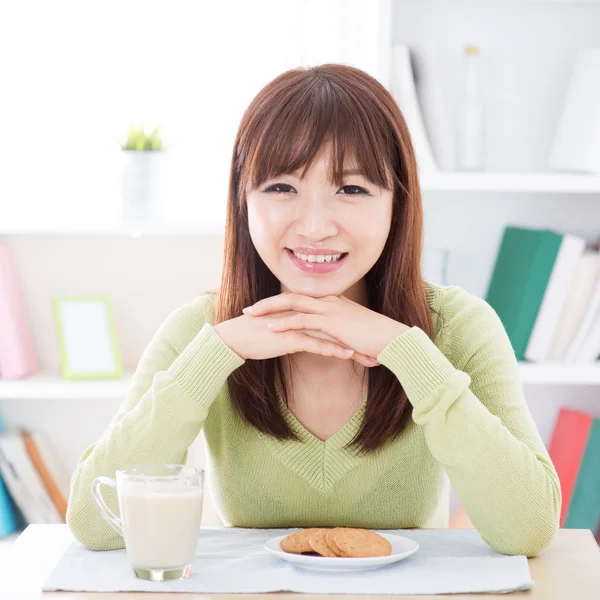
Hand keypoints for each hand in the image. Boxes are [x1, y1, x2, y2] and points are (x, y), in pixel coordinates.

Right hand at [213, 311, 377, 364]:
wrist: (235, 338)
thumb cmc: (257, 337)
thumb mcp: (283, 335)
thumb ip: (298, 334)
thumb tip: (309, 341)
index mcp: (304, 314)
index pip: (334, 324)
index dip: (352, 334)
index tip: (369, 345)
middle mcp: (304, 316)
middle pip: (338, 328)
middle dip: (359, 341)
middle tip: (378, 351)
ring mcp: (298, 325)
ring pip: (332, 336)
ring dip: (353, 347)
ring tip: (371, 357)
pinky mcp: (290, 336)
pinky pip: (316, 343)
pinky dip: (333, 349)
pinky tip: (348, 355)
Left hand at [242, 293, 409, 359]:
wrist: (392, 339)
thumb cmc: (375, 339)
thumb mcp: (353, 332)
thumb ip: (338, 332)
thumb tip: (329, 340)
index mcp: (333, 301)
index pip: (301, 298)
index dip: (281, 303)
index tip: (264, 309)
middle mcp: (330, 301)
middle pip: (292, 296)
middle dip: (268, 302)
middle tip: (249, 308)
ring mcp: (330, 309)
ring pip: (293, 303)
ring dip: (270, 309)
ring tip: (251, 315)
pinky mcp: (332, 322)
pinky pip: (303, 320)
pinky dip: (285, 323)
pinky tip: (271, 328)